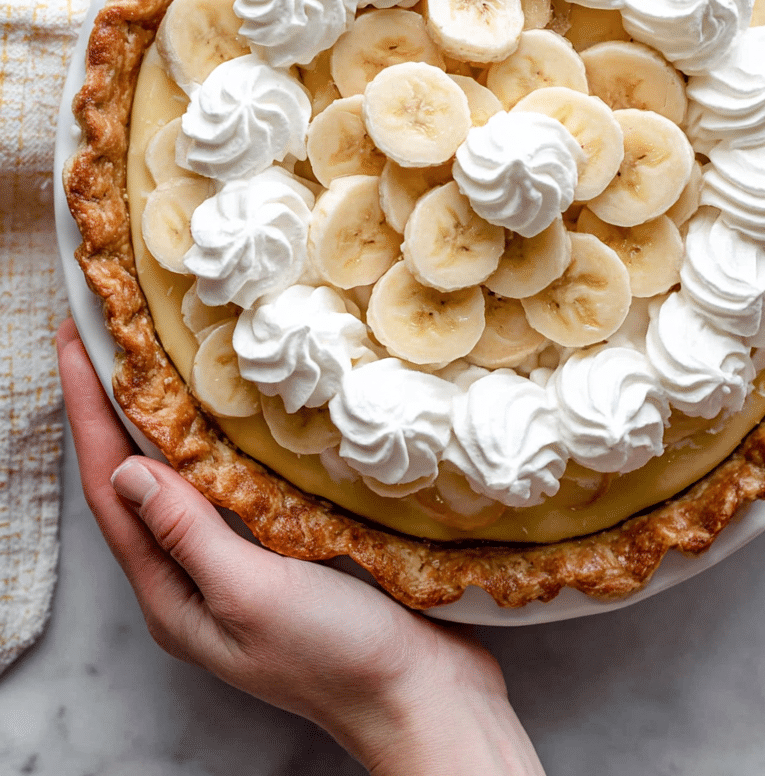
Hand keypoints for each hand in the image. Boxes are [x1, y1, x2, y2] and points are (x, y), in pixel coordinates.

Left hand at [56, 319, 543, 775]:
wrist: (422, 697)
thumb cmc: (337, 657)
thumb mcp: (251, 595)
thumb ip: (188, 534)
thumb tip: (128, 469)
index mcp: (172, 595)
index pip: (110, 491)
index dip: (88, 413)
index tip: (74, 341)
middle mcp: (194, 579)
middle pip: (137, 480)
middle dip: (112, 410)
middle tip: (105, 335)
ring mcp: (239, 567)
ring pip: (185, 479)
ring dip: (163, 421)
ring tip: (155, 361)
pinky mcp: (286, 554)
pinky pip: (235, 486)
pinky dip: (221, 442)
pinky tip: (234, 413)